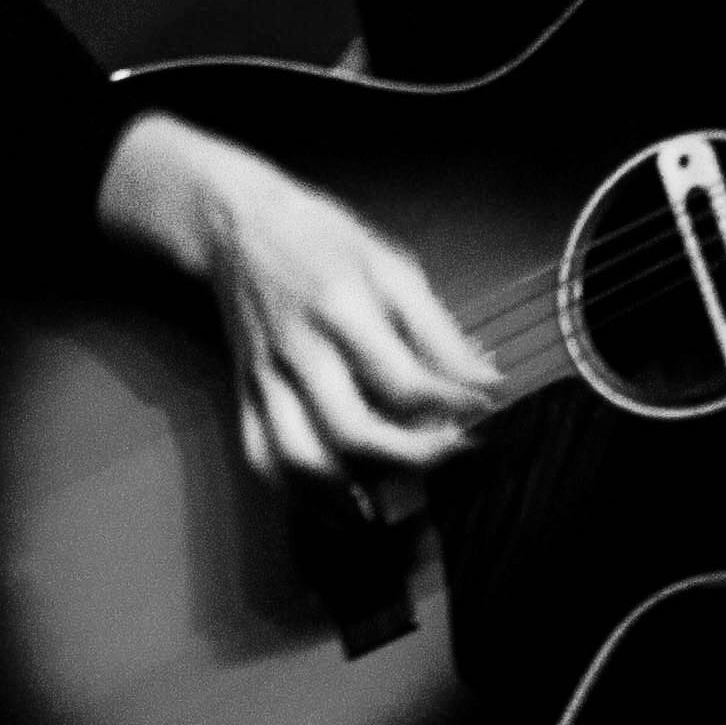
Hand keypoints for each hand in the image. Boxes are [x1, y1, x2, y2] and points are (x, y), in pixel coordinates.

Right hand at [98, 111, 500, 482]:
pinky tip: (340, 500)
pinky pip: (264, 459)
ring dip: (354, 491)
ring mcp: (265, 377)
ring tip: (398, 491)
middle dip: (414, 458)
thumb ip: (438, 330)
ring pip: (301, 458)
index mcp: (340, 307)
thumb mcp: (391, 265)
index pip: (405, 383)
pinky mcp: (245, 394)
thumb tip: (486, 383)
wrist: (239, 225)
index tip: (485, 412)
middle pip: (353, 431)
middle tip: (453, 452)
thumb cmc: (323, 242)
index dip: (454, 409)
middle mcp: (299, 349)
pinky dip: (300, 493)